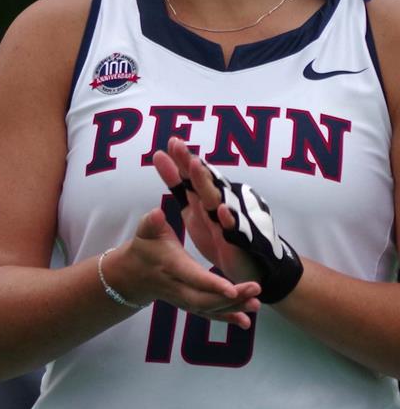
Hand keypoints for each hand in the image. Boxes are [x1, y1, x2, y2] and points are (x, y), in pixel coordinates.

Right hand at [116, 182, 261, 326]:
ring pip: (210, 309)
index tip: (232, 288)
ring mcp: (183, 300)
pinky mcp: (190, 306)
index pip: (192, 277)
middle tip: (256, 290)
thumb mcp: (146, 231)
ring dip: (234, 308)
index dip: (211, 284)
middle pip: (205, 298)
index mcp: (171, 266)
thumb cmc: (145, 247)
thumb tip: (157, 213)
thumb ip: (152, 222)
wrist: (133, 274)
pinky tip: (245, 323)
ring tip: (256, 304)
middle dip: (231, 298)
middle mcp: (177, 287)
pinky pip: (209, 315)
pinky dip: (227, 319)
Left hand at [153, 137, 260, 284]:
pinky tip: (221, 210)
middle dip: (192, 164)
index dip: (183, 159)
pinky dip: (229, 219)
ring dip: (207, 183)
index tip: (172, 141)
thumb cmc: (220, 234)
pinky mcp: (241, 240)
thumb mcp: (192, 209)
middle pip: (205, 181)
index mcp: (208, 197)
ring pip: (217, 199)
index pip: (195, 175)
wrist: (249, 268)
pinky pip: (235, 229)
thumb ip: (177, 183)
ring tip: (194, 166)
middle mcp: (221, 204)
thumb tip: (159, 154)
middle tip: (178, 146)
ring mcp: (231, 221)